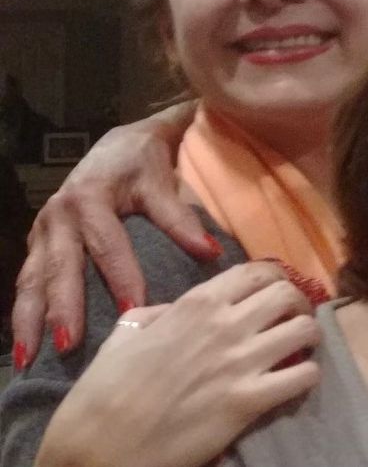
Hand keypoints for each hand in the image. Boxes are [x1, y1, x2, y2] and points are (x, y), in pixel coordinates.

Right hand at [13, 101, 212, 363]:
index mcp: (89, 199)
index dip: (122, 277)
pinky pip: (27, 282)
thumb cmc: (143, 160)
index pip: (108, 245)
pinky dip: (24, 314)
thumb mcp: (160, 180)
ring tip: (32, 358)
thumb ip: (181, 216)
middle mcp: (58, 216)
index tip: (135, 309)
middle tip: (70, 346)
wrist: (117, 141)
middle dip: (62, 309)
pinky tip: (27, 346)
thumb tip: (210, 253)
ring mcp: (43, 231)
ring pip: (32, 280)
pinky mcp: (37, 244)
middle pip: (59, 268)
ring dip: (30, 320)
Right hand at [33, 262, 319, 466]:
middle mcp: (225, 324)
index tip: (277, 294)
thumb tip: (170, 310)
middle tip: (292, 322)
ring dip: (309, 339)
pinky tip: (294, 382)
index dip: (276, 280)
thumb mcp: (123, 336)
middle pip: (289, 294)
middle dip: (299, 306)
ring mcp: (241, 362)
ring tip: (300, 350)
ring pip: (306, 329)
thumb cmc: (103, 392)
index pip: (258, 271)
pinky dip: (307, 376)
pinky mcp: (250, 400)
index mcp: (196, 304)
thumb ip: (154, 314)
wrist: (98, 447)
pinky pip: (304, 375)